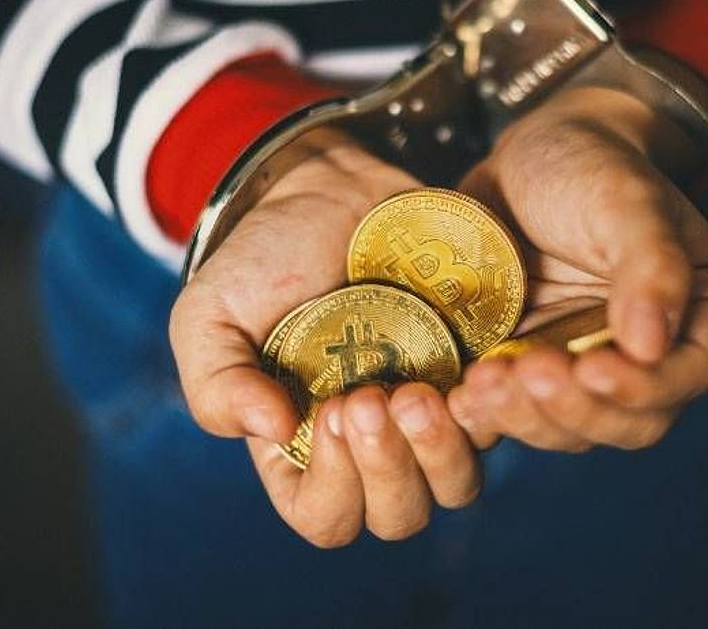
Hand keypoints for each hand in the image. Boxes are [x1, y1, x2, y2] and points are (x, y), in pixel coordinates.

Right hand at [169, 128, 480, 546]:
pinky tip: (468, 373)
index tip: (330, 412)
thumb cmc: (263, 259)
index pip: (325, 517)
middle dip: (390, 471)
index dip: (335, 486)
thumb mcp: (208, 317)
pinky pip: (500, 419)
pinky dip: (486, 409)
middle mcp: (371, 443)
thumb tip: (272, 432)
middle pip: (399, 514)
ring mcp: (427, 409)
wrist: (329, 190)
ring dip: (439, 451)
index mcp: (305, 450)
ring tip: (417, 391)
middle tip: (370, 395)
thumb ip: (216, 386)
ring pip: (457, 483)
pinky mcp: (473, 369)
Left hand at [447, 86, 707, 451]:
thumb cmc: (591, 164)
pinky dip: (488, 416)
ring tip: (482, 380)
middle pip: (626, 421)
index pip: (683, 376)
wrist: (526, 159)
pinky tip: (460, 399)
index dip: (640, 388)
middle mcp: (649, 355)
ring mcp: (586, 369)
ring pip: (567, 428)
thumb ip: (651, 264)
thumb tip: (652, 345)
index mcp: (699, 314)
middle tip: (522, 372)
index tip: (589, 369)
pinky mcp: (531, 372)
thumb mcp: (626, 199)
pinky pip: (514, 415)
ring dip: (524, 416)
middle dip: (572, 409)